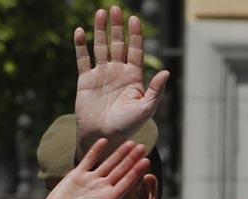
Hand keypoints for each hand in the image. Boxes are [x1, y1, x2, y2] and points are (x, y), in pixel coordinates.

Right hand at [38, 139, 149, 198]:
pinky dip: (96, 151)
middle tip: (142, 147)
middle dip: (131, 159)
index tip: (146, 161)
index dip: (136, 171)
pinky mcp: (77, 175)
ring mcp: (91, 180)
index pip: (126, 182)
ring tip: (130, 142)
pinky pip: (88, 160)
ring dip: (119, 153)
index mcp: (109, 198)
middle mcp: (103, 187)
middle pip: (121, 170)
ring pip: (108, 163)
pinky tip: (104, 140)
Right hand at [73, 7, 170, 154]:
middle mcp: (118, 72)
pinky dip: (81, 45)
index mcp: (134, 77)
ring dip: (100, 30)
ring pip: (101, 47)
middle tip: (115, 8)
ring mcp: (101, 74)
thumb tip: (166, 71)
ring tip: (100, 13)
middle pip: (118, 44)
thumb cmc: (127, 126)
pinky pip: (83, 59)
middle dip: (117, 26)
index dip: (136, 35)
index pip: (135, 50)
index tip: (134, 18)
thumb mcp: (146, 110)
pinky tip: (81, 31)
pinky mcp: (86, 80)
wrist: (104, 136)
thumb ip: (156, 91)